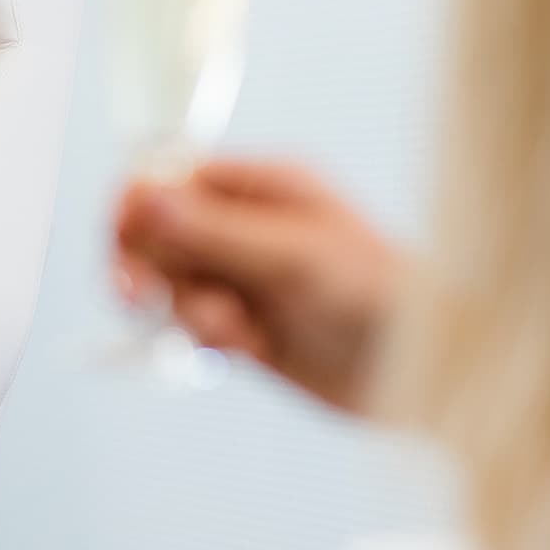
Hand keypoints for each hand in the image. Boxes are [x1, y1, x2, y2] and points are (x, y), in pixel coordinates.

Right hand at [112, 159, 405, 413]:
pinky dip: (204, 340)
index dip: (137, 208)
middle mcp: (246, 227)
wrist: (426, 370)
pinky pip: (191, 327)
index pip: (170, 178)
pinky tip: (243, 348)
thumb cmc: (383, 298)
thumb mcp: (294, 257)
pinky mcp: (244, 327)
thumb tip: (145, 197)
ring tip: (230, 329)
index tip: (123, 241)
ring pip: (170, 287)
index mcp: (262, 187)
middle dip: (149, 268)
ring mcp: (243, 278)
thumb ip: (214, 231)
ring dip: (186, 310)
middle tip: (146, 298)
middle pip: (156, 235)